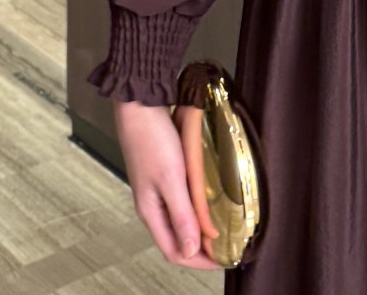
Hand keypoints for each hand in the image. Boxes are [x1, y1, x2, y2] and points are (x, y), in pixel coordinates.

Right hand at [113, 100, 222, 269]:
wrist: (139, 104)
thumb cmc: (152, 139)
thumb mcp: (171, 179)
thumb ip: (181, 214)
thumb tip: (190, 250)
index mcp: (150, 211)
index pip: (174, 250)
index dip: (198, 261)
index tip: (223, 260)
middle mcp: (151, 204)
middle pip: (176, 238)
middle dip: (199, 248)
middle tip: (226, 248)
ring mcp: (156, 189)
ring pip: (179, 219)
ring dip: (198, 228)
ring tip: (221, 230)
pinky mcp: (163, 173)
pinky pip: (180, 201)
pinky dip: (195, 208)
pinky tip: (208, 203)